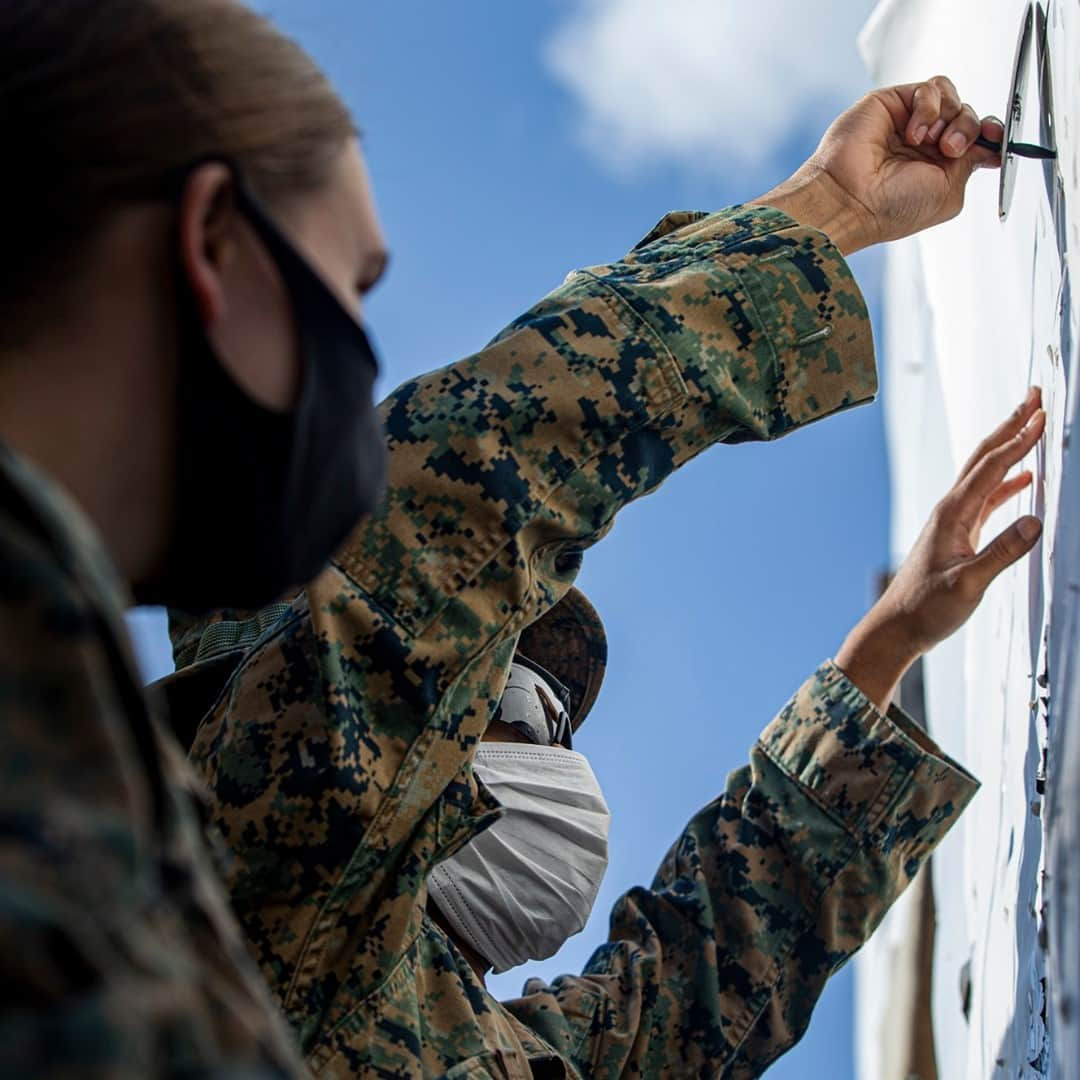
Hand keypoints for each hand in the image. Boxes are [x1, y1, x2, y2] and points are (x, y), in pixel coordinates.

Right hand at [751, 76, 1001, 253]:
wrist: (851, 200)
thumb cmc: (890, 207)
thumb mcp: (948, 193)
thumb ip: (972, 164)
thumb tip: (991, 146)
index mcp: (936, 168)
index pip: (974, 137)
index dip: (990, 133)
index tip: (995, 138)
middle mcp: (922, 144)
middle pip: (967, 115)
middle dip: (968, 130)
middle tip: (949, 150)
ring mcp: (906, 123)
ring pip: (951, 96)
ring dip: (949, 118)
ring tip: (930, 142)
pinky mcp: (891, 102)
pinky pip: (930, 88)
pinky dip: (929, 107)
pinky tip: (913, 132)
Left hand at [836, 389, 1045, 709]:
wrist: (897, 626)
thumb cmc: (925, 608)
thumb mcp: (968, 584)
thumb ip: (1001, 554)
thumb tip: (1034, 522)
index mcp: (952, 514)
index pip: (991, 467)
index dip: (1018, 440)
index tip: (1041, 414)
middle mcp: (951, 509)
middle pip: (984, 457)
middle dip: (1010, 426)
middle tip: (1033, 397)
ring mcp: (954, 520)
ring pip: (987, 474)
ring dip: (1011, 449)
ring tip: (1032, 425)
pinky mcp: (959, 534)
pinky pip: (988, 498)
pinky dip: (1008, 482)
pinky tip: (1025, 477)